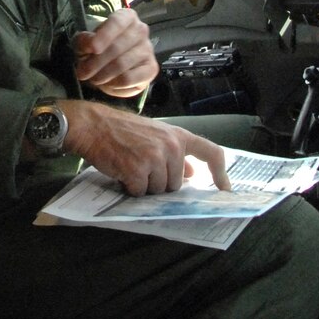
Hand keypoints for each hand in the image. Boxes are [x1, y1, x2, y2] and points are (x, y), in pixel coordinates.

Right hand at [63, 98, 230, 194]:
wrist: (93, 125)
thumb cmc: (122, 130)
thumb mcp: (155, 134)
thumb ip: (175, 153)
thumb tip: (191, 173)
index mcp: (178, 136)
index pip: (211, 153)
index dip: (221, 174)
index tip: (225, 189)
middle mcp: (171, 146)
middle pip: (176, 183)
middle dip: (160, 182)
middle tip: (141, 165)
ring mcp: (155, 158)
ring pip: (158, 190)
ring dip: (144, 185)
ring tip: (130, 166)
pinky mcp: (138, 170)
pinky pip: (140, 192)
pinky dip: (130, 188)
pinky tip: (122, 172)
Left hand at [73, 10, 158, 96]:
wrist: (111, 62)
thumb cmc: (98, 46)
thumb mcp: (85, 41)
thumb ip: (85, 40)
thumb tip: (90, 46)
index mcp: (126, 17)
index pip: (117, 23)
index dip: (104, 36)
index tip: (92, 49)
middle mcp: (141, 30)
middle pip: (117, 48)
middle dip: (95, 63)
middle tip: (82, 73)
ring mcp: (148, 50)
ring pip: (122, 65)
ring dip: (102, 76)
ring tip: (93, 79)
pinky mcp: (151, 69)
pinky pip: (129, 79)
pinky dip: (114, 85)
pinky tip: (107, 84)